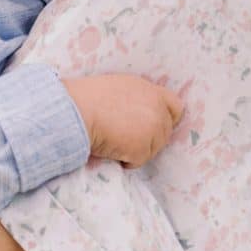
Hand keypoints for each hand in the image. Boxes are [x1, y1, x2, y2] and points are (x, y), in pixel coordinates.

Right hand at [63, 74, 182, 167]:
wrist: (76, 110)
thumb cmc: (85, 99)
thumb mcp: (117, 88)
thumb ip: (135, 100)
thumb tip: (137, 117)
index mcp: (150, 91)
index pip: (175, 107)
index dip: (166, 119)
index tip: (152, 127)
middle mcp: (157, 108)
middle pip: (165, 133)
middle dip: (148, 139)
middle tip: (124, 138)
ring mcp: (153, 128)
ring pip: (152, 149)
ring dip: (135, 150)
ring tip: (112, 140)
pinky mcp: (143, 148)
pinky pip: (137, 161)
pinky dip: (124, 160)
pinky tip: (109, 148)